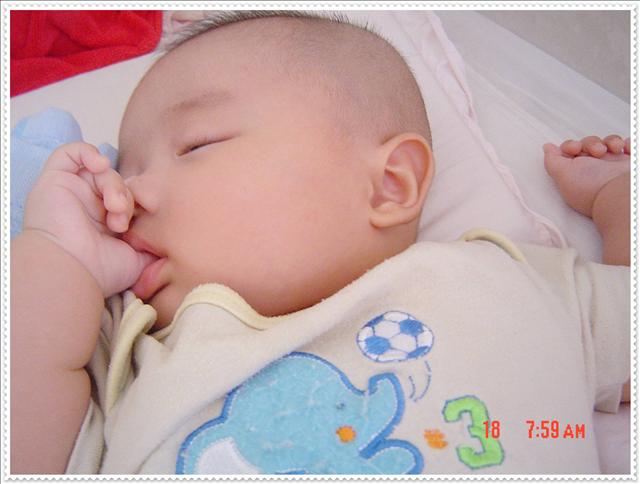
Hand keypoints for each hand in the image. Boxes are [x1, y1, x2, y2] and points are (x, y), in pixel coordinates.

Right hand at [23, 142, 155, 296]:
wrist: (71, 269)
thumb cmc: (102, 270)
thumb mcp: (139, 260)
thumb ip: (153, 246)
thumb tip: (169, 241)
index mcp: (106, 224)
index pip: (129, 197)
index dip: (139, 203)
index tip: (141, 223)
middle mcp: (88, 207)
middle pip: (118, 184)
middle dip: (126, 199)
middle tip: (122, 222)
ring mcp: (72, 193)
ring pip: (102, 171)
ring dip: (114, 186)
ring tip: (114, 207)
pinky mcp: (54, 180)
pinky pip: (71, 152)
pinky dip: (89, 153)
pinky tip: (100, 166)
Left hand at [543, 135, 629, 217]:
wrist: (621, 195)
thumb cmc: (592, 188)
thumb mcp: (562, 174)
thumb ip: (552, 160)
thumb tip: (547, 148)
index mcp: (577, 173)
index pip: (571, 152)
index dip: (571, 145)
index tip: (575, 148)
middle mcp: (594, 170)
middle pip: (589, 144)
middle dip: (591, 143)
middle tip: (598, 152)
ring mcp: (613, 167)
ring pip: (609, 143)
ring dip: (610, 141)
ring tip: (615, 149)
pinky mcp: (629, 166)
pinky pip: (628, 147)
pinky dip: (627, 144)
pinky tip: (626, 149)